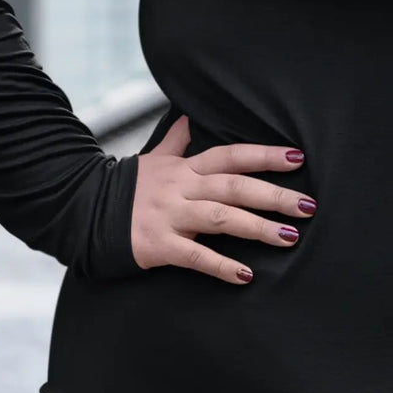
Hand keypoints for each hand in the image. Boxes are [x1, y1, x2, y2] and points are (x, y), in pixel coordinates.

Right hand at [129, 114, 314, 283]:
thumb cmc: (127, 187)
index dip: (264, 155)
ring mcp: (170, 215)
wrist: (84, 211)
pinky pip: (195, 255)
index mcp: (185, 167)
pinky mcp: (158, 245)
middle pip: (235, 186)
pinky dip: (221, 265)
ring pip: (222, 218)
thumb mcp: (153, 159)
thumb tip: (188, 117)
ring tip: (289, 238)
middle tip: (308, 206)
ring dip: (258, 228)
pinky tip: (245, 275)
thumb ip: (175, 140)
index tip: (297, 158)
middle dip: (274, 195)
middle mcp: (182, 188)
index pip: (231, 155)